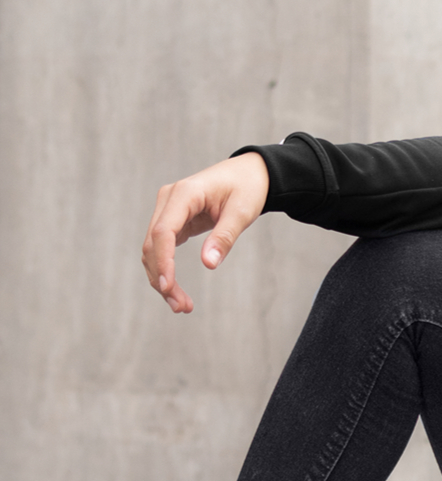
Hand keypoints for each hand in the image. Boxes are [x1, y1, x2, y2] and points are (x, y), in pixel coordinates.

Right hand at [141, 153, 269, 312]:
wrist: (250, 173)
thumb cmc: (247, 188)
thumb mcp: (242, 212)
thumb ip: (225, 237)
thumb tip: (208, 264)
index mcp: (184, 193)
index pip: (163, 231)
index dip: (163, 261)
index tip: (168, 288)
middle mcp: (169, 199)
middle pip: (153, 244)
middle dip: (162, 278)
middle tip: (181, 307)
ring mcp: (167, 209)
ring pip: (152, 250)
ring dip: (161, 278)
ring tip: (181, 305)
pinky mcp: (172, 220)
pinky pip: (161, 248)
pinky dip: (165, 270)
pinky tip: (176, 290)